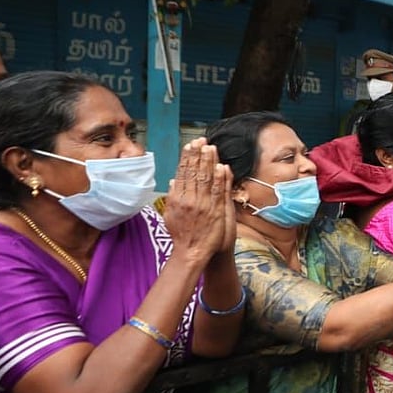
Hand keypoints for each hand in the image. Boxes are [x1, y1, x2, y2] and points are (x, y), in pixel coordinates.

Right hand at [165, 139, 230, 265]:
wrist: (192, 252)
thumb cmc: (182, 235)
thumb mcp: (171, 214)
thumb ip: (173, 197)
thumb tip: (174, 181)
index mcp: (177, 198)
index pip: (183, 173)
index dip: (187, 158)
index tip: (190, 145)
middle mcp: (189, 199)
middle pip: (194, 172)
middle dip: (198, 155)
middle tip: (201, 140)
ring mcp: (203, 205)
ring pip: (206, 179)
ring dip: (209, 162)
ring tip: (210, 147)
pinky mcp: (215, 211)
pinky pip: (218, 191)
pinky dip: (220, 178)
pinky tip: (221, 166)